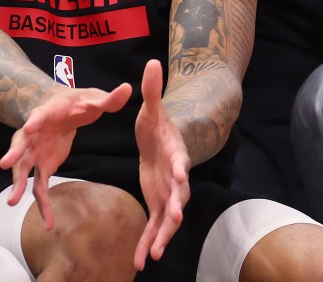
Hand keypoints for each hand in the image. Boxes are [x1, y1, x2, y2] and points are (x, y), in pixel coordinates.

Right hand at [0, 83, 131, 229]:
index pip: (38, 116)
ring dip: (18, 184)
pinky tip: (48, 222)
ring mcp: (35, 151)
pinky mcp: (42, 166)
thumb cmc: (75, 102)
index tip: (28, 127)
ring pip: (23, 169)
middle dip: (13, 155)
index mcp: (46, 113)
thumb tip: (128, 89)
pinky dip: (42, 204)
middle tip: (5, 164)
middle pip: (21, 144)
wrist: (62, 109)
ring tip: (12, 201)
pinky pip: (39, 186)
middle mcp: (34, 133)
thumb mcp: (93, 98)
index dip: (33, 122)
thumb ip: (109, 98)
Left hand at [134, 59, 189, 268]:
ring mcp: (168, 194)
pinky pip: (153, 228)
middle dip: (175, 209)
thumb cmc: (158, 126)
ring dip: (160, 237)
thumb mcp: (151, 109)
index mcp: (175, 155)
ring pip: (166, 220)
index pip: (181, 162)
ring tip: (153, 255)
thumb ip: (152, 90)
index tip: (181, 177)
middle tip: (171, 220)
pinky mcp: (157, 204)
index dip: (181, 169)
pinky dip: (148, 243)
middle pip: (178, 196)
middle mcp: (176, 179)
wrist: (163, 144)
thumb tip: (152, 61)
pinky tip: (140, 261)